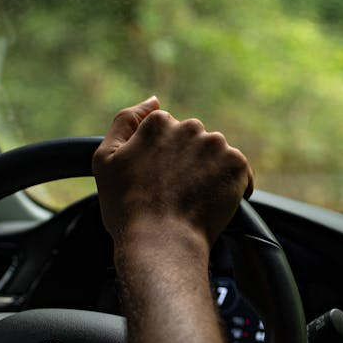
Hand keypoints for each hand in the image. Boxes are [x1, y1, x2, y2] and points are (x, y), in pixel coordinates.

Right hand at [93, 97, 253, 250]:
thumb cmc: (127, 208)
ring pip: (214, 156)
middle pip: (192, 141)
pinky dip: (230, 187)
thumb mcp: (105, 159)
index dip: (161, 159)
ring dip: (207, 173)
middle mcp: (189, 127)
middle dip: (186, 163)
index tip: (156, 181)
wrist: (160, 242)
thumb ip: (125, 121)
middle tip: (173, 194)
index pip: (166, 132)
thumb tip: (153, 100)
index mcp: (157, 123)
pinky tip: (212, 204)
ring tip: (192, 200)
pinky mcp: (236, 165)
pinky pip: (237, 172)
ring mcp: (215, 145)